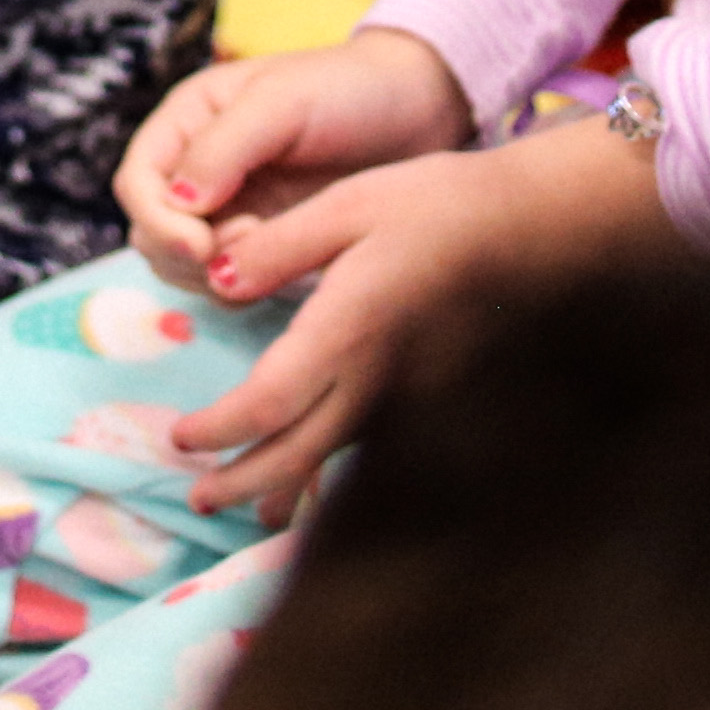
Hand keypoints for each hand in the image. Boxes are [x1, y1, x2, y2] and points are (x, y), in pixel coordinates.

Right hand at [116, 30, 473, 291]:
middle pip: (152, 234)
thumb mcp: (284, 102)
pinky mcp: (267, 245)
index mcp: (188, 122)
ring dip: (219, 274)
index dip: (157, 218)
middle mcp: (198, 170)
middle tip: (248, 245)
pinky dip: (250, 285)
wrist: (422, 113)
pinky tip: (291, 266)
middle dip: (187, 253)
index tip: (201, 243)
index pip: (138, 183)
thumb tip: (176, 203)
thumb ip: (224, 147)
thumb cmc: (350, 91)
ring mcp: (231, 211)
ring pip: (187, 268)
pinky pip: (233, 283)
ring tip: (274, 248)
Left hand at [169, 112, 673, 524]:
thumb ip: (278, 246)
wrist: (529, 227)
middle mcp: (375, 377)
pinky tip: (312, 478)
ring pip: (333, 457)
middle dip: (244, 482)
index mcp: (346, 329)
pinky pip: (364, 444)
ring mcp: (405, 391)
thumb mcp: (349, 202)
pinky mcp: (424, 389)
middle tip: (200, 500)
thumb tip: (215, 280)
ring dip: (284, 484)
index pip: (268, 404)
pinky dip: (328, 468)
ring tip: (247, 507)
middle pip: (298, 454)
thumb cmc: (438, 205)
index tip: (180, 436)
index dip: (219, 429)